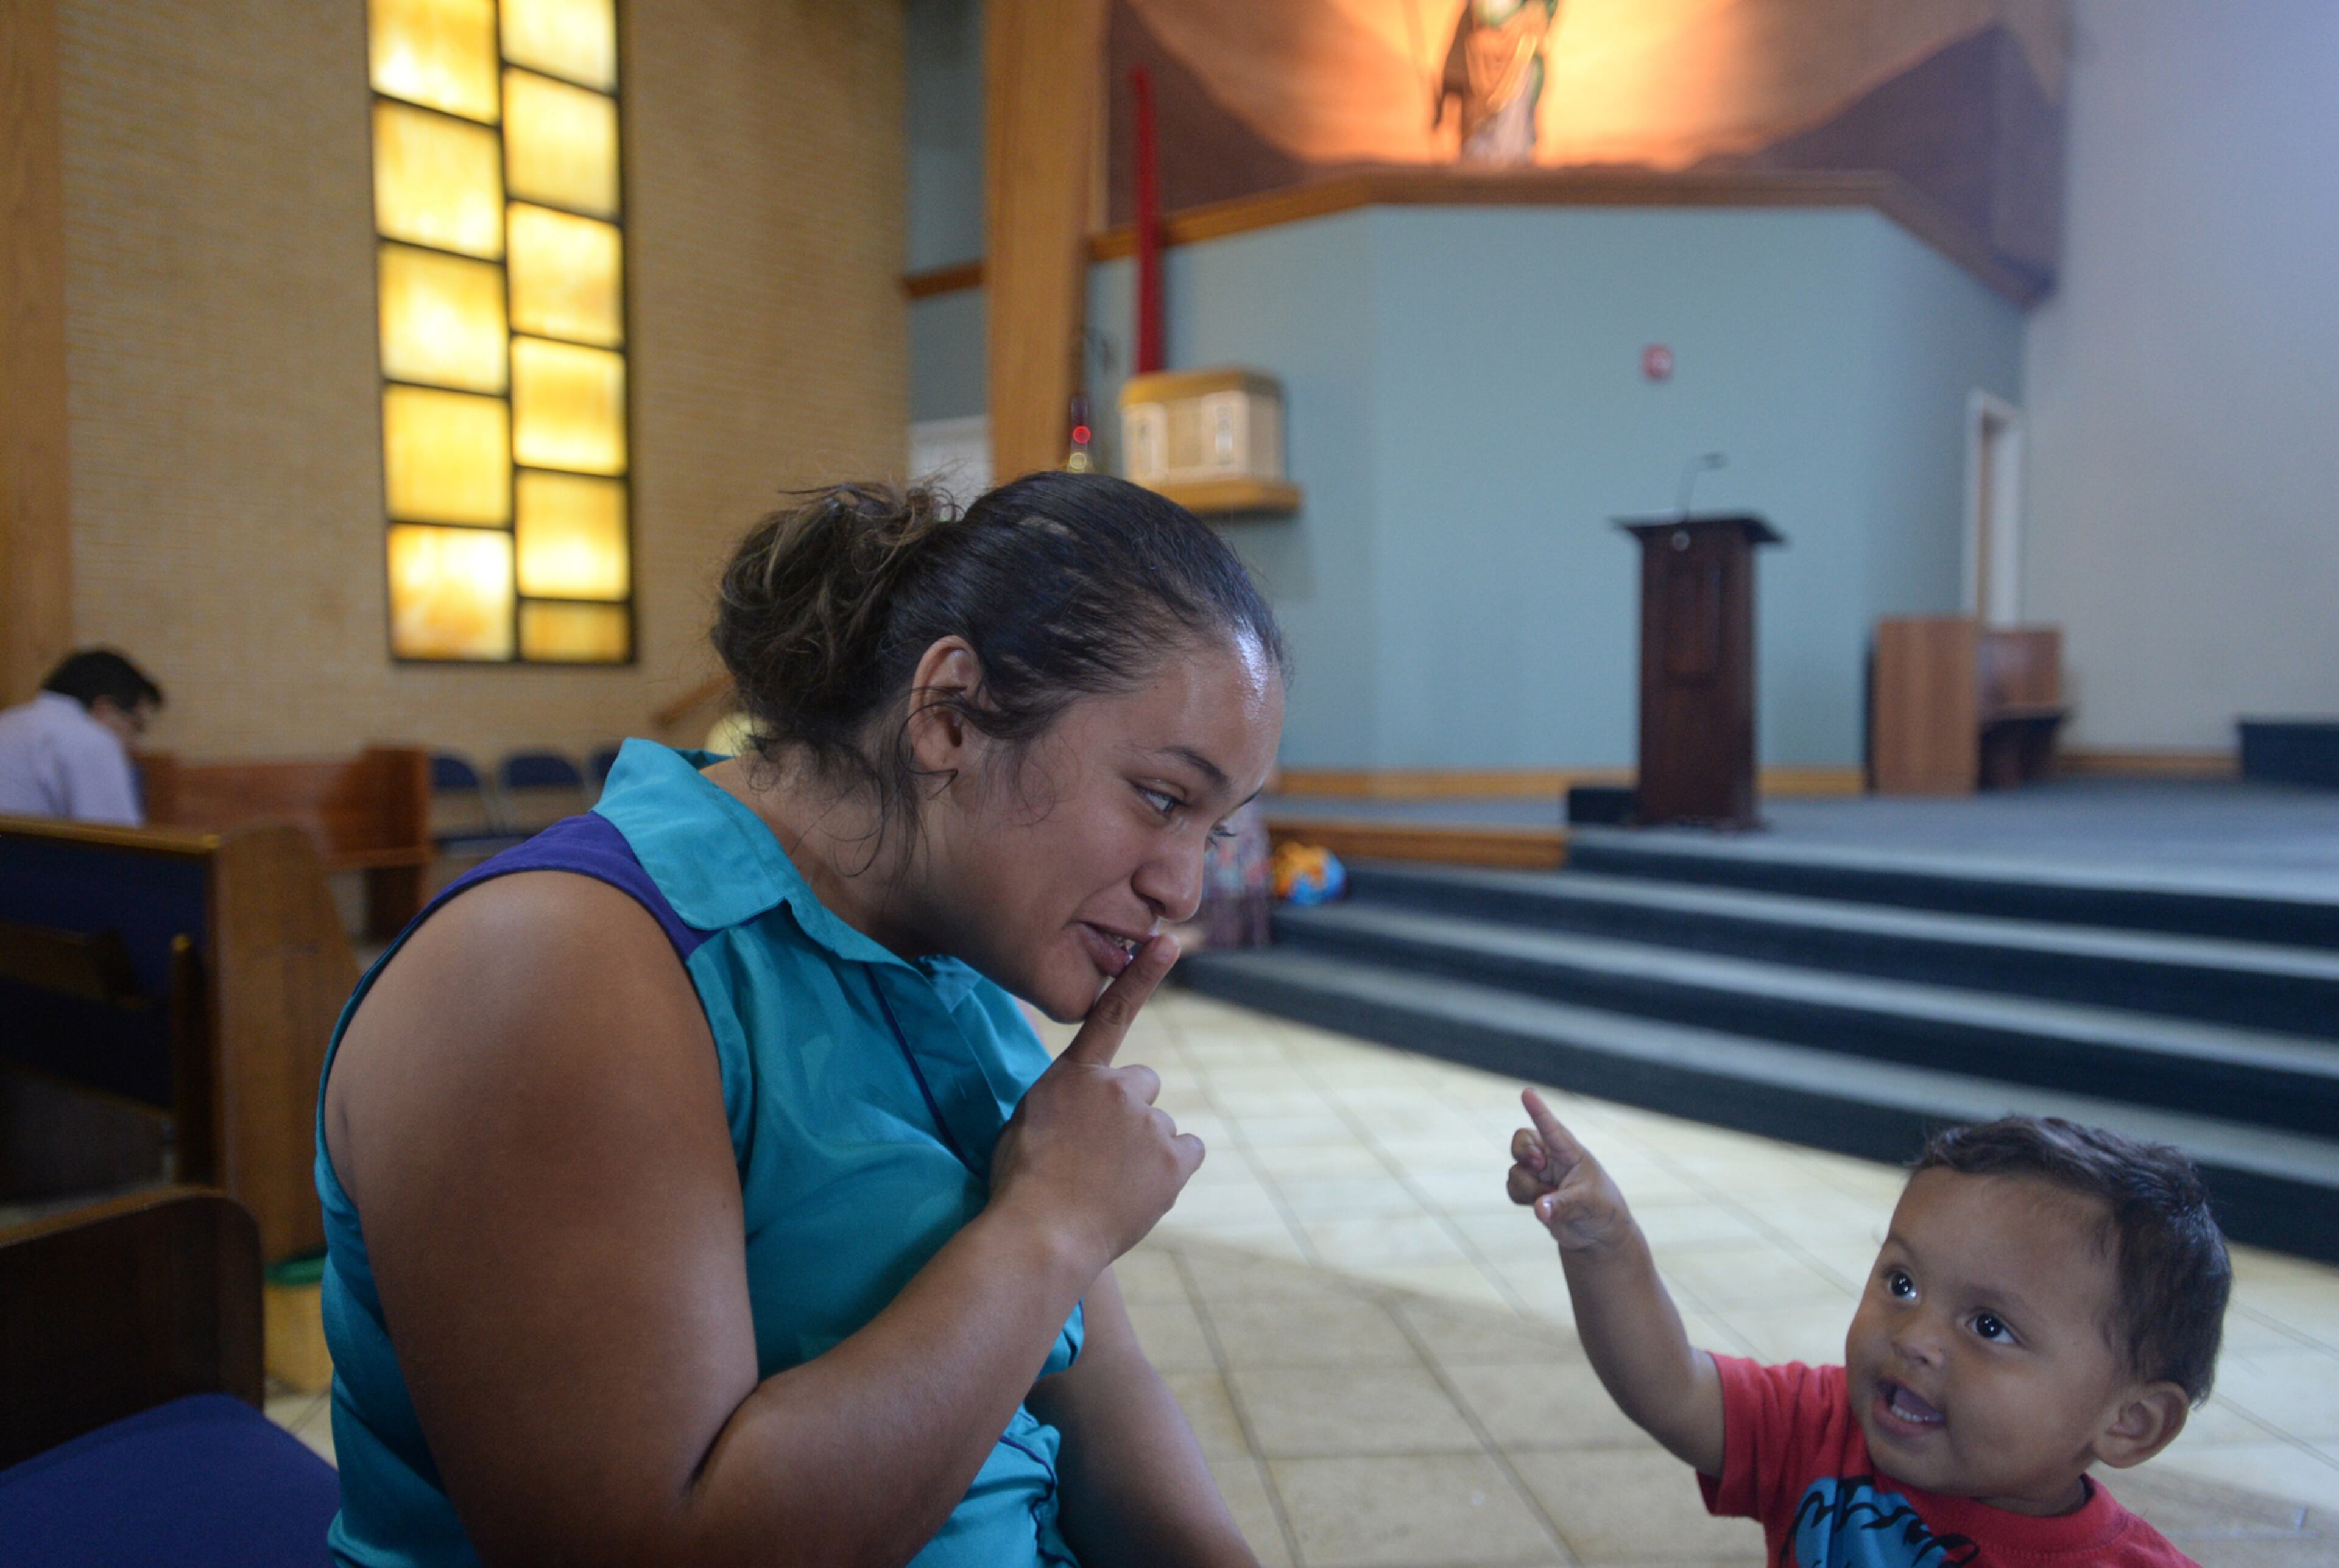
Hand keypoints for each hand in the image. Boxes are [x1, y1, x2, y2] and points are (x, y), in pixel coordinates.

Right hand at [990, 936, 1203, 1276]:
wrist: (1041, 1235)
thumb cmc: (1020, 1185)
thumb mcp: (1026, 1124)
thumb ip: (1061, 1101)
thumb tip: (1081, 1109)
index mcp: (1075, 1076)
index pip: (1112, 1014)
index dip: (1142, 975)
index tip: (1169, 941)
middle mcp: (1118, 1088)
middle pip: (1142, 1085)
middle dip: (1128, 1111)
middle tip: (1100, 1152)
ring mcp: (1150, 1124)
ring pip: (1160, 1127)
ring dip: (1143, 1148)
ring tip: (1109, 1183)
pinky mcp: (1175, 1160)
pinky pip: (1187, 1152)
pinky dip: (1172, 1169)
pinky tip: (1142, 1191)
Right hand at [1506, 1089, 1632, 1252]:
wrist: (1598, 1232)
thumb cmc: (1602, 1208)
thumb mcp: (1587, 1204)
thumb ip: (1561, 1205)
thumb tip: (1539, 1210)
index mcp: (1570, 1152)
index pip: (1552, 1128)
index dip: (1539, 1110)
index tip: (1527, 1092)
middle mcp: (1551, 1157)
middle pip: (1522, 1140)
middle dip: (1524, 1153)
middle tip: (1538, 1166)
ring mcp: (1539, 1174)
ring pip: (1516, 1170)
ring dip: (1528, 1188)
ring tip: (1551, 1201)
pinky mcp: (1531, 1191)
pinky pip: (1512, 1188)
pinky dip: (1522, 1198)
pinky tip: (1542, 1208)